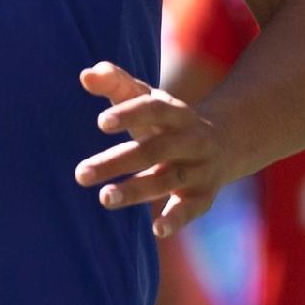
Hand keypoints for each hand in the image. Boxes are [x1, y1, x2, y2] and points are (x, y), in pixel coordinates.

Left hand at [74, 61, 234, 238]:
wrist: (224, 143)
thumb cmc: (166, 119)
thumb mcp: (146, 97)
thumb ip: (116, 83)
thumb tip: (86, 75)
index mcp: (175, 112)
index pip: (154, 108)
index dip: (130, 114)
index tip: (100, 122)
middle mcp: (190, 139)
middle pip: (155, 149)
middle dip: (118, 162)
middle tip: (81, 174)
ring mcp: (199, 168)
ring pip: (168, 179)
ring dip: (137, 190)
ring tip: (105, 198)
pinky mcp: (203, 196)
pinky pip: (192, 208)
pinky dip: (177, 218)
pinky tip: (157, 229)